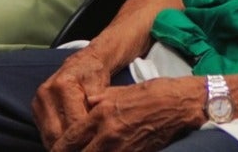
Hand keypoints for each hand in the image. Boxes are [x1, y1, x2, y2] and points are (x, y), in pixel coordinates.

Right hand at [32, 48, 113, 148]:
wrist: (82, 62)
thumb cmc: (94, 74)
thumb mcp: (101, 86)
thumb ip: (96, 107)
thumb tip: (95, 130)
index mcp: (63, 85)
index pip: (74, 122)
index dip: (85, 137)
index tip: (95, 143)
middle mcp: (46, 93)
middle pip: (57, 133)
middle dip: (72, 146)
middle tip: (87, 150)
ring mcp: (38, 101)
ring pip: (48, 136)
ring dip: (63, 146)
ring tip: (79, 149)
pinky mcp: (35, 109)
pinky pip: (44, 133)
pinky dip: (56, 141)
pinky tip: (70, 145)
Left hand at [54, 76, 202, 151]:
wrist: (182, 104)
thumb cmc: (154, 93)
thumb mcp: (122, 91)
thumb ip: (99, 100)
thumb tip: (86, 104)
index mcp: (101, 115)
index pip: (69, 140)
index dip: (58, 148)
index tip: (55, 149)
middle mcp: (108, 135)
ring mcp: (122, 148)